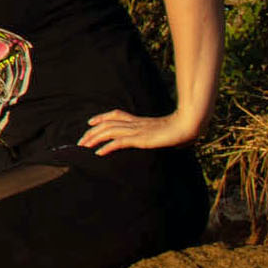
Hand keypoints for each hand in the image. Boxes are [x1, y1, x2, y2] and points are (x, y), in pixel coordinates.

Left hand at [81, 108, 195, 153]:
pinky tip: (98, 153)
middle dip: (91, 132)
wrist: (187, 126)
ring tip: (83, 146)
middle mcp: (135, 123)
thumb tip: (155, 138)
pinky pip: (119, 142)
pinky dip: (107, 147)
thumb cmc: (178, 130)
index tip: (90, 122)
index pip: (116, 114)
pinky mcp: (140, 138)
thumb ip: (154, 133)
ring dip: (94, 139)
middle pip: (107, 124)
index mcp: (139, 120)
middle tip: (80, 141)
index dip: (102, 117)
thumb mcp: (161, 131)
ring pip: (109, 131)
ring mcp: (136, 130)